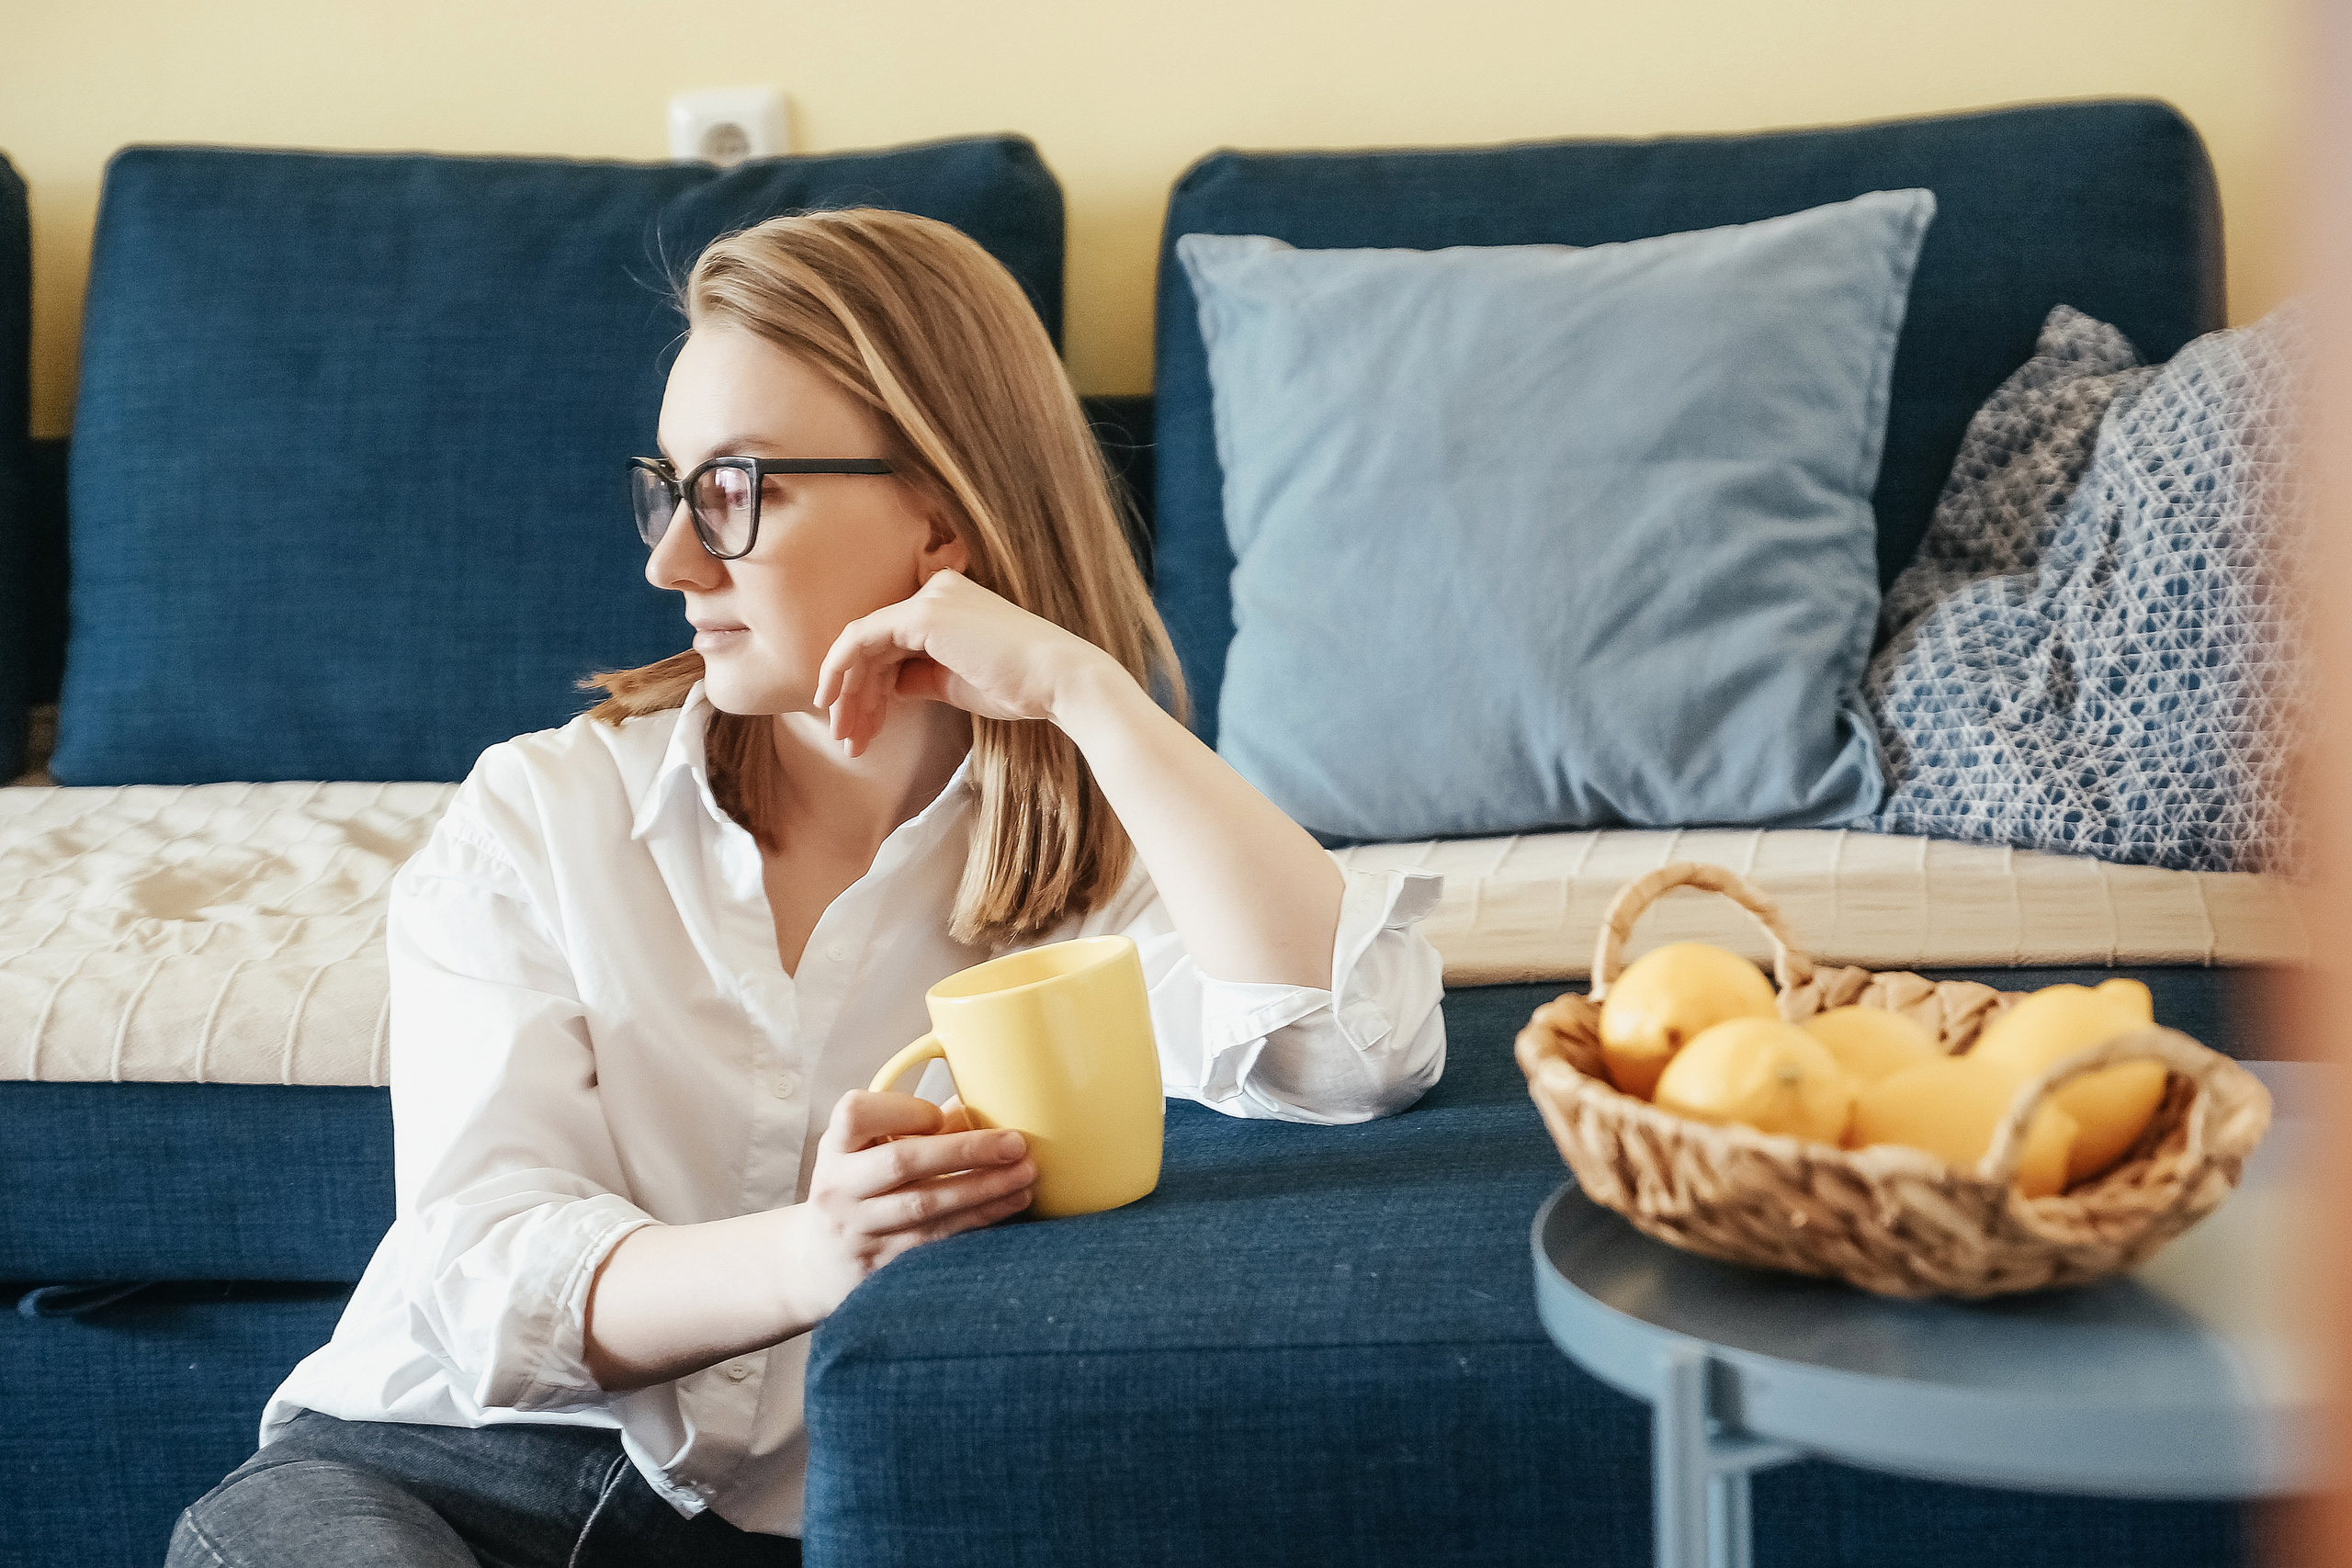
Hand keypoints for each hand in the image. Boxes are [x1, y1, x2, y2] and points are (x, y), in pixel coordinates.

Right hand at [781, 1091, 1033, 1322]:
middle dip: (966, 1151)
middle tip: (1016, 1144)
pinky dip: (976, 1222)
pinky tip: (1007, 1207)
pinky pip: (935, 1241)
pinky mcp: (878, 1266)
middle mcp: (838, 1187)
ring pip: (925, 1207)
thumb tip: (986, 1100)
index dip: (906, 1110)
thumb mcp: (867, 1149)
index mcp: (836, 1146)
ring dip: (983, 1190)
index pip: (858, 1113)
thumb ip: (917, 1125)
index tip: (941, 1114)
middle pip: (902, 1161)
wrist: (817, 1260)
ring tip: (1025, 1176)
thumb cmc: (858, 1186)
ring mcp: (856, 1230)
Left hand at [814, 569, 1120, 756]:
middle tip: (846, 739)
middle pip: (874, 646)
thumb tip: (887, 689)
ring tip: (846, 738)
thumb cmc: (1019, 686)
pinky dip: (841, 670)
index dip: (870, 689)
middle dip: (854, 696)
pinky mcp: (920, 614)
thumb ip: (920, 678)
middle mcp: (934, 591)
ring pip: (863, 645)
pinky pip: (861, 639)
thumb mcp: (956, 683)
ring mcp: (927, 599)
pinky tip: (834, 703)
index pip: (893, 645)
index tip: (862, 729)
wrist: (1056, 680)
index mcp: (948, 604)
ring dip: (848, 693)